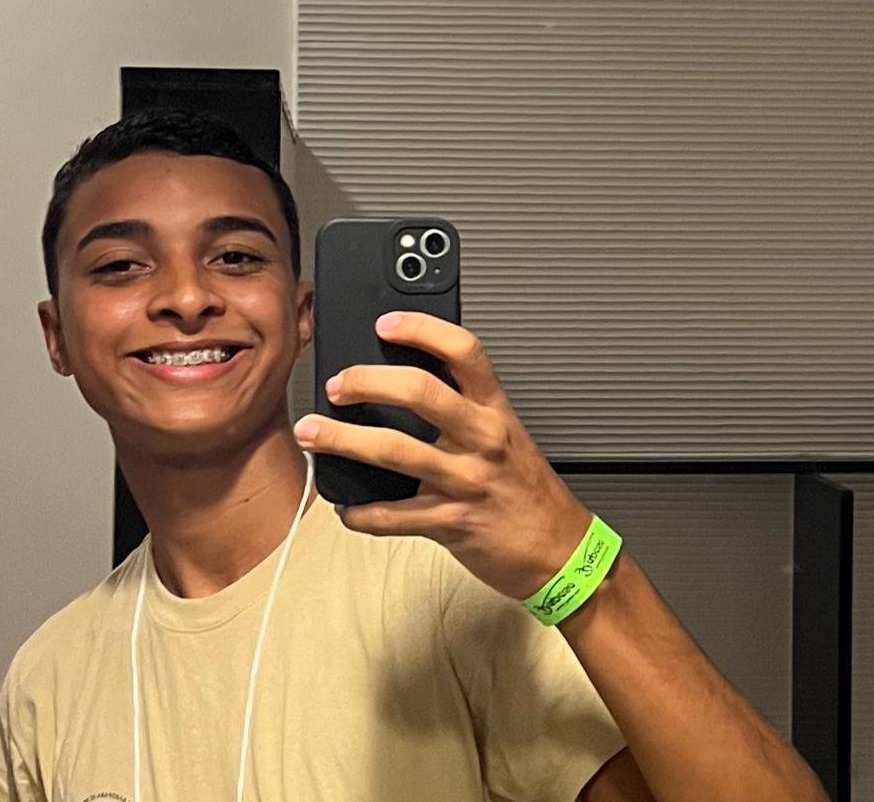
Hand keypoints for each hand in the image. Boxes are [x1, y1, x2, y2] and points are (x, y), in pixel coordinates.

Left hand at [293, 311, 593, 600]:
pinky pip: (392, 516)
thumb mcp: (505, 436)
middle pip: (420, 392)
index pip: (463, 352)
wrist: (560, 550)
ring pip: (394, 451)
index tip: (387, 323)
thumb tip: (402, 387)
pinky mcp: (451, 523)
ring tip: (313, 434)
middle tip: (337, 384)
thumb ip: (463, 410)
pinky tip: (345, 507)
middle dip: (368, 382)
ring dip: (343, 441)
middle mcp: (481, 439)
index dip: (422, 330)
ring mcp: (466, 481)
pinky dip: (360, 513)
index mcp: (494, 410)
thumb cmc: (526, 491)